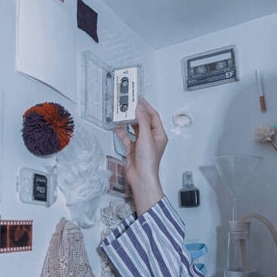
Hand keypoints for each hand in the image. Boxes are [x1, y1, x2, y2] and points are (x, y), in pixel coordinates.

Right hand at [115, 99, 167, 215]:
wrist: (141, 177)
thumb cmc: (149, 162)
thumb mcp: (146, 137)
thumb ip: (142, 121)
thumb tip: (140, 108)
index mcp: (159, 135)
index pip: (153, 117)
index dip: (146, 107)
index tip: (139, 99)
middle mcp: (151, 139)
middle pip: (143, 121)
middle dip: (136, 113)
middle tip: (129, 104)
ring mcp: (141, 144)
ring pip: (134, 128)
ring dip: (129, 121)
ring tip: (123, 113)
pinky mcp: (132, 149)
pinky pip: (126, 137)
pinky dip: (122, 132)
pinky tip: (118, 126)